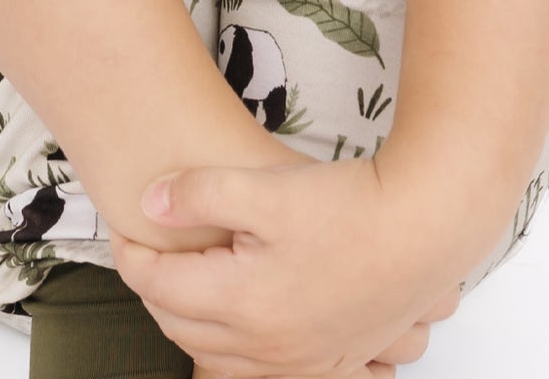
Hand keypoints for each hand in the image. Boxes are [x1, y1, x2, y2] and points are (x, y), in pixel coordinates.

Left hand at [106, 152, 460, 377]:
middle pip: (181, 327)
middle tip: (148, 251)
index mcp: (243, 303)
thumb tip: (150, 203)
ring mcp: (300, 361)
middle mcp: (267, 346)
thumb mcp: (266, 188)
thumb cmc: (348, 207)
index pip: (160, 287)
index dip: (133, 255)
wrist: (423, 229)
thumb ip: (200, 193)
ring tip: (183, 281)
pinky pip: (259, 370)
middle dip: (155, 290)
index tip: (125, 226)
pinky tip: (237, 319)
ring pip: (217, 356)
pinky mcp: (329, 361)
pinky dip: (232, 348)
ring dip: (189, 322)